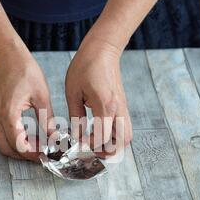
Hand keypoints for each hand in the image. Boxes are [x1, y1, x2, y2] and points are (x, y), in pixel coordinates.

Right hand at [0, 47, 53, 160]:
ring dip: (19, 148)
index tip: (45, 154)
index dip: (32, 153)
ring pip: (2, 143)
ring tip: (38, 145)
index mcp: (9, 113)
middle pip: (6, 148)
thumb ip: (47, 120)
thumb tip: (54, 137)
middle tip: (42, 153)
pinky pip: (1, 133)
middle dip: (24, 155)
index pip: (18, 144)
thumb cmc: (25, 71)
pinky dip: (14, 139)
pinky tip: (29, 135)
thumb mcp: (41, 96)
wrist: (7, 56)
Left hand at [65, 38, 132, 156]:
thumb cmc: (85, 67)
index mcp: (105, 105)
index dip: (90, 145)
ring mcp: (123, 108)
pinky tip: (100, 131)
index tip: (79, 143)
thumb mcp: (73, 92)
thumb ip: (75, 117)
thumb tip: (76, 137)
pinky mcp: (123, 106)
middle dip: (106, 150)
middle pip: (122, 142)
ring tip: (96, 141)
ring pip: (126, 137)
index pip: (103, 137)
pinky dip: (115, 135)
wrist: (103, 50)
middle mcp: (118, 109)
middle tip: (90, 147)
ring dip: (113, 144)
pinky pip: (125, 128)